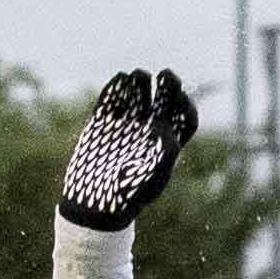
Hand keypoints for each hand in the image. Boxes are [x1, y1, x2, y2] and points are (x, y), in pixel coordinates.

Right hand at [60, 67, 199, 231]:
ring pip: (137, 95)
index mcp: (167, 144)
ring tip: (139, 75)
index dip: (185, 105)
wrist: (94, 204)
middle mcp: (148, 130)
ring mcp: (126, 124)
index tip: (181, 98)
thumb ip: (165, 152)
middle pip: (164, 100)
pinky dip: (115, 88)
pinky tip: (121, 79)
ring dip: (140, 82)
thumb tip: (164, 124)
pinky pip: (110, 100)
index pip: (183, 118)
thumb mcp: (153, 177)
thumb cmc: (129, 196)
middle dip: (167, 85)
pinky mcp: (102, 122)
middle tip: (166, 75)